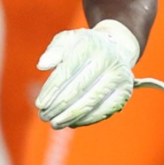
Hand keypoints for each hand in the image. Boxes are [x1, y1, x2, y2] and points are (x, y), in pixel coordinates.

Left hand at [35, 20, 163, 128]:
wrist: (115, 49)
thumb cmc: (83, 47)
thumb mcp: (67, 41)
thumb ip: (53, 51)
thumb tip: (41, 65)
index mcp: (90, 45)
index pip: (67, 71)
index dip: (52, 90)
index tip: (39, 104)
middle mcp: (108, 60)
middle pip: (79, 89)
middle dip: (58, 106)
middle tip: (44, 116)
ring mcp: (118, 77)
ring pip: (91, 102)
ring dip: (70, 116)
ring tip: (55, 123)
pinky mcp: (124, 92)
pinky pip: (103, 111)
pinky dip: (86, 120)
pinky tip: (72, 123)